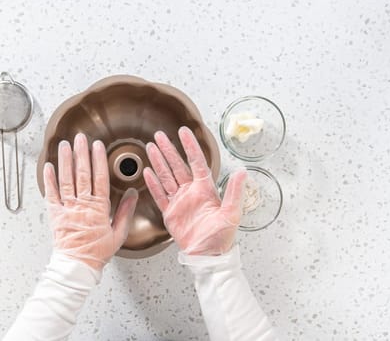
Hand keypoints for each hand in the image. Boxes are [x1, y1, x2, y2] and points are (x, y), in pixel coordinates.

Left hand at [43, 133, 138, 270]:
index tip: (98, 146)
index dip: (98, 160)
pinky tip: (49, 166)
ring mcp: (67, 208)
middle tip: (80, 138)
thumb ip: (126, 212)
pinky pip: (51, 194)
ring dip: (65, 161)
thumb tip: (133, 194)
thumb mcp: (119, 233)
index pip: (99, 178)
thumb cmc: (97, 252)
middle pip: (82, 174)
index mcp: (99, 209)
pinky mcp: (55, 214)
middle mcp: (82, 205)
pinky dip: (49, 179)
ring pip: (66, 180)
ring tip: (64, 145)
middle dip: (81, 153)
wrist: (78, 266)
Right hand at [143, 127, 246, 255]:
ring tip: (151, 147)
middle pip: (177, 166)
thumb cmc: (221, 238)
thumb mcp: (231, 214)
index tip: (184, 132)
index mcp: (206, 190)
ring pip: (166, 177)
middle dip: (168, 150)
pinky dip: (153, 184)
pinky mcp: (170, 213)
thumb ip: (235, 192)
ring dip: (158, 162)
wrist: (207, 257)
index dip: (190, 146)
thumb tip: (242, 171)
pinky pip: (159, 195)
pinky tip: (147, 172)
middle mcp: (191, 192)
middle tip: (160, 135)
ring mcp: (179, 202)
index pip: (196, 162)